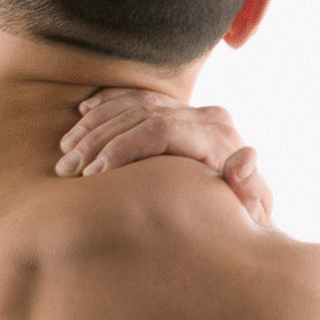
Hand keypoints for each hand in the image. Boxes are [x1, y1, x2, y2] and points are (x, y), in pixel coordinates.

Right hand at [56, 87, 272, 224]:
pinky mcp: (177, 111)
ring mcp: (191, 111)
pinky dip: (108, 103)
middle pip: (142, 115)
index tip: (93, 174)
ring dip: (95, 124)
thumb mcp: (252, 212)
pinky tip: (82, 113)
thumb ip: (250, 188)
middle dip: (99, 140)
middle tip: (66, 167)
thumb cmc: (243, 221)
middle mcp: (206, 117)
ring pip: (135, 104)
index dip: (123, 147)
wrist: (247, 210)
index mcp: (219, 137)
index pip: (161, 130)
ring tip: (66, 150)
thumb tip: (245, 155)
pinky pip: (136, 98)